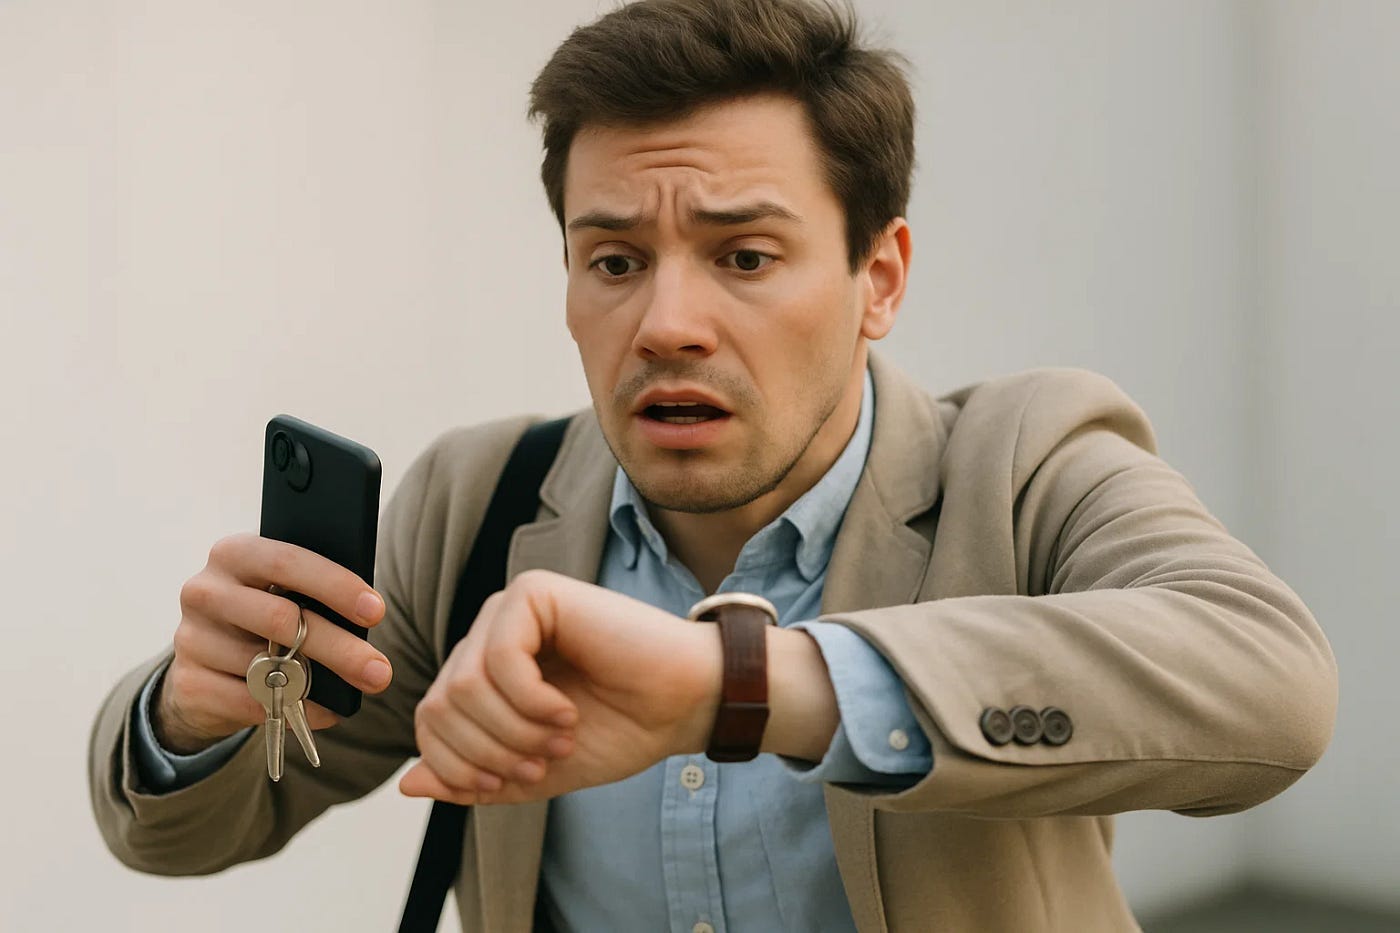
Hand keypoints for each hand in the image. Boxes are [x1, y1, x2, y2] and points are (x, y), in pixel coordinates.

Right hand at [154, 533, 392, 753]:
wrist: (207, 663)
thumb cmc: (266, 615)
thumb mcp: (285, 592)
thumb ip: (314, 593)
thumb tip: (368, 614)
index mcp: (235, 554)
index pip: (287, 562)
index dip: (335, 586)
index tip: (376, 611)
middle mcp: (205, 591)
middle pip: (280, 620)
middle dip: (339, 647)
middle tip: (380, 671)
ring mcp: (190, 639)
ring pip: (266, 667)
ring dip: (319, 685)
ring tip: (356, 691)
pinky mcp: (188, 683)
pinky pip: (251, 703)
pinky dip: (296, 711)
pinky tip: (324, 711)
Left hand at [398, 569, 722, 804]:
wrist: (683, 704)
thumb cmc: (620, 730)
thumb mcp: (535, 774)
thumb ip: (474, 781)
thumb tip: (409, 784)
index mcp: (484, 674)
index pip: (429, 723)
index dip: (458, 767)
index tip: (509, 785)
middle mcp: (489, 636)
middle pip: (438, 707)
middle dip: (487, 753)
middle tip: (542, 763)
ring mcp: (509, 610)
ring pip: (462, 685)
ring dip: (514, 729)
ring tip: (561, 735)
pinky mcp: (535, 593)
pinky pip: (499, 657)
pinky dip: (531, 699)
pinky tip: (566, 709)